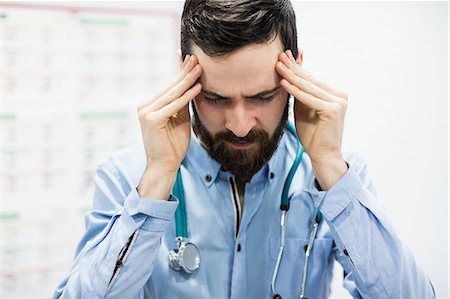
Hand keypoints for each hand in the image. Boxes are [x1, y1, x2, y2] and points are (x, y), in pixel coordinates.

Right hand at [137, 55, 201, 197]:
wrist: (164, 165)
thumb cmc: (173, 145)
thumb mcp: (180, 119)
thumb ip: (183, 103)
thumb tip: (192, 85)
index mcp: (149, 106)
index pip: (168, 86)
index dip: (180, 72)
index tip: (190, 59)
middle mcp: (145, 107)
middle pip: (170, 87)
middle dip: (184, 72)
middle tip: (197, 58)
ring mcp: (146, 112)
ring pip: (172, 94)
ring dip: (188, 80)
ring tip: (199, 68)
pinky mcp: (152, 119)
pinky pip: (174, 105)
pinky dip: (187, 96)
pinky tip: (197, 87)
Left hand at [276, 50, 347, 189]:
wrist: (323, 156)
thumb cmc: (313, 135)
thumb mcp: (303, 109)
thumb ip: (300, 93)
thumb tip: (290, 74)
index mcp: (335, 94)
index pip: (312, 78)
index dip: (297, 67)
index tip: (284, 57)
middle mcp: (340, 96)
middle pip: (311, 80)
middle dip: (294, 68)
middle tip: (279, 56)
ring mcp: (338, 102)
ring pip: (309, 87)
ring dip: (292, 76)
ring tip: (278, 66)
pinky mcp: (333, 110)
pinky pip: (309, 99)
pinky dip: (295, 91)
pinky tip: (284, 83)